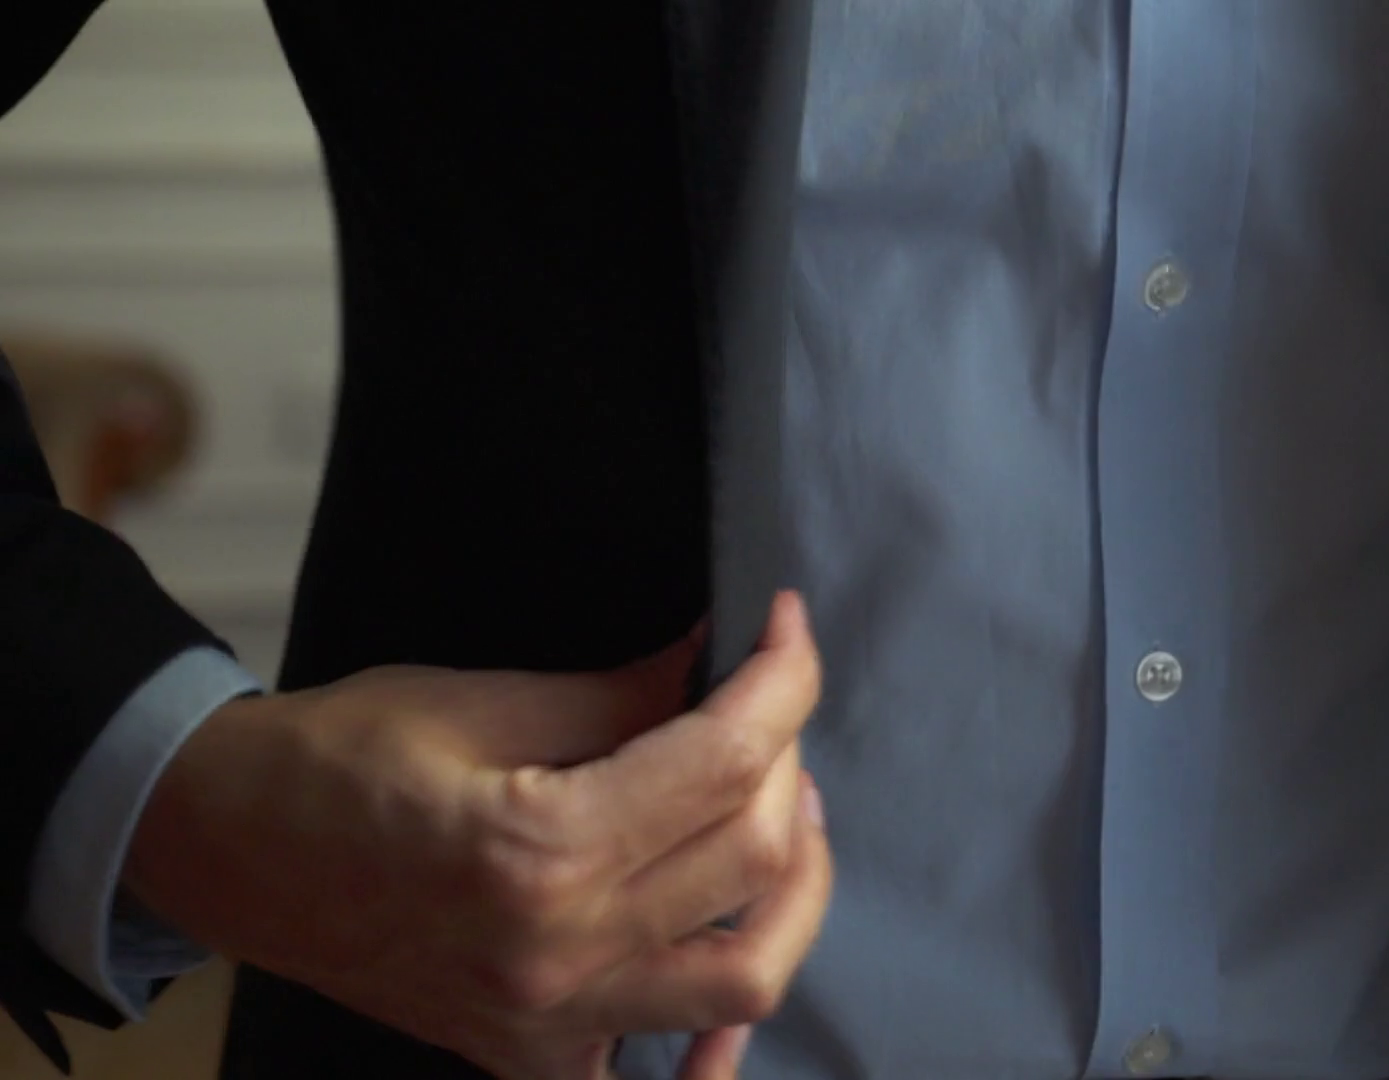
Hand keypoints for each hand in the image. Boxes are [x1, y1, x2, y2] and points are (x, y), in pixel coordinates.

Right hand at [123, 591, 830, 1079]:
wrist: (227, 847)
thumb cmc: (336, 758)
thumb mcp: (480, 700)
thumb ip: (623, 692)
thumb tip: (723, 662)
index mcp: (537, 850)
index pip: (727, 762)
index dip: (782, 677)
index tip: (785, 624)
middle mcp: (556, 954)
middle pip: (755, 857)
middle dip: (787, 758)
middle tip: (764, 706)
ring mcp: (548, 1023)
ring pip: (748, 975)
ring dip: (793, 885)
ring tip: (777, 812)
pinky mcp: (532, 1057)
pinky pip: (664, 1066)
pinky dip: (722, 1020)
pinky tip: (728, 950)